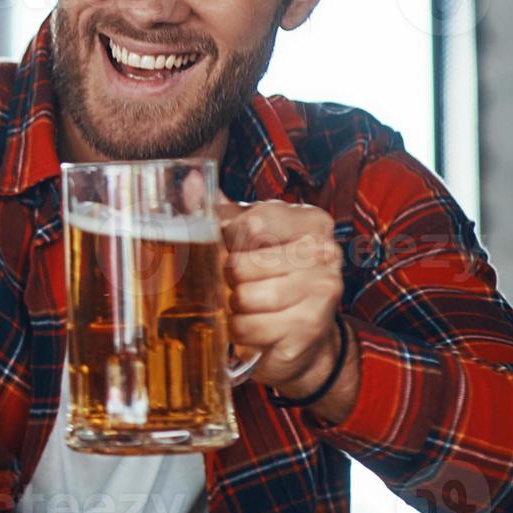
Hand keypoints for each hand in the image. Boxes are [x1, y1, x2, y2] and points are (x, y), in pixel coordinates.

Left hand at [222, 201, 346, 397]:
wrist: (304, 329)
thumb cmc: (271, 273)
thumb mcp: (248, 235)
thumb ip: (219, 210)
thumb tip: (189, 181)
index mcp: (311, 221)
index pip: (250, 225)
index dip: (228, 241)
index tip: (234, 248)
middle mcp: (324, 252)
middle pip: (240, 265)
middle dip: (227, 278)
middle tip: (239, 282)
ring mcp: (321, 290)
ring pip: (243, 298)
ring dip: (232, 307)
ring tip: (246, 304)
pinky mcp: (309, 327)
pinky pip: (248, 328)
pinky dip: (239, 331)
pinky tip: (252, 324)